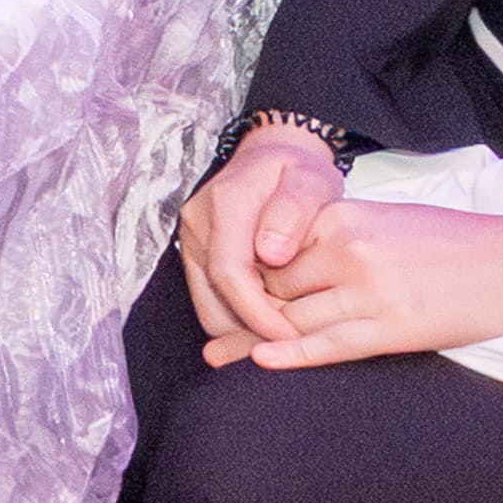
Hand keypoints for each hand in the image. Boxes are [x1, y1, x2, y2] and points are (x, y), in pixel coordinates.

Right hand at [178, 123, 347, 353]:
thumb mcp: (311, 182)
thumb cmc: (298, 171)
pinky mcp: (194, 253)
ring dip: (243, 327)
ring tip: (283, 335)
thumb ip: (293, 213)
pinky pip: (210, 298)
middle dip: (252, 330)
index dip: (259, 314)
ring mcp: (191, 239)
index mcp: (225, 204)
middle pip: (214, 297)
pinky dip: (237, 316)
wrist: (274, 154)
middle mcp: (198, 223)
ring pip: (208, 305)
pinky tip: (269, 319)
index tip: (293, 337)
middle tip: (294, 347)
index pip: (231, 274)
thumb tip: (270, 255)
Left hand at [238, 200, 502, 372]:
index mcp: (342, 218)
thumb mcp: (385, 222)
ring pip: (292, 317)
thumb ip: (336, 238)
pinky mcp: (392, 327)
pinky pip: (328, 344)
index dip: (247, 275)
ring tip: (217, 355)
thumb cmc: (454, 243)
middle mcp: (347, 250)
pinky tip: (261, 362)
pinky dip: (291, 354)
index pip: (272, 249)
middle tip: (211, 331)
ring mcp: (368, 289)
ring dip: (253, 338)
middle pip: (274, 285)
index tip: (223, 293)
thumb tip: (288, 262)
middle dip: (244, 310)